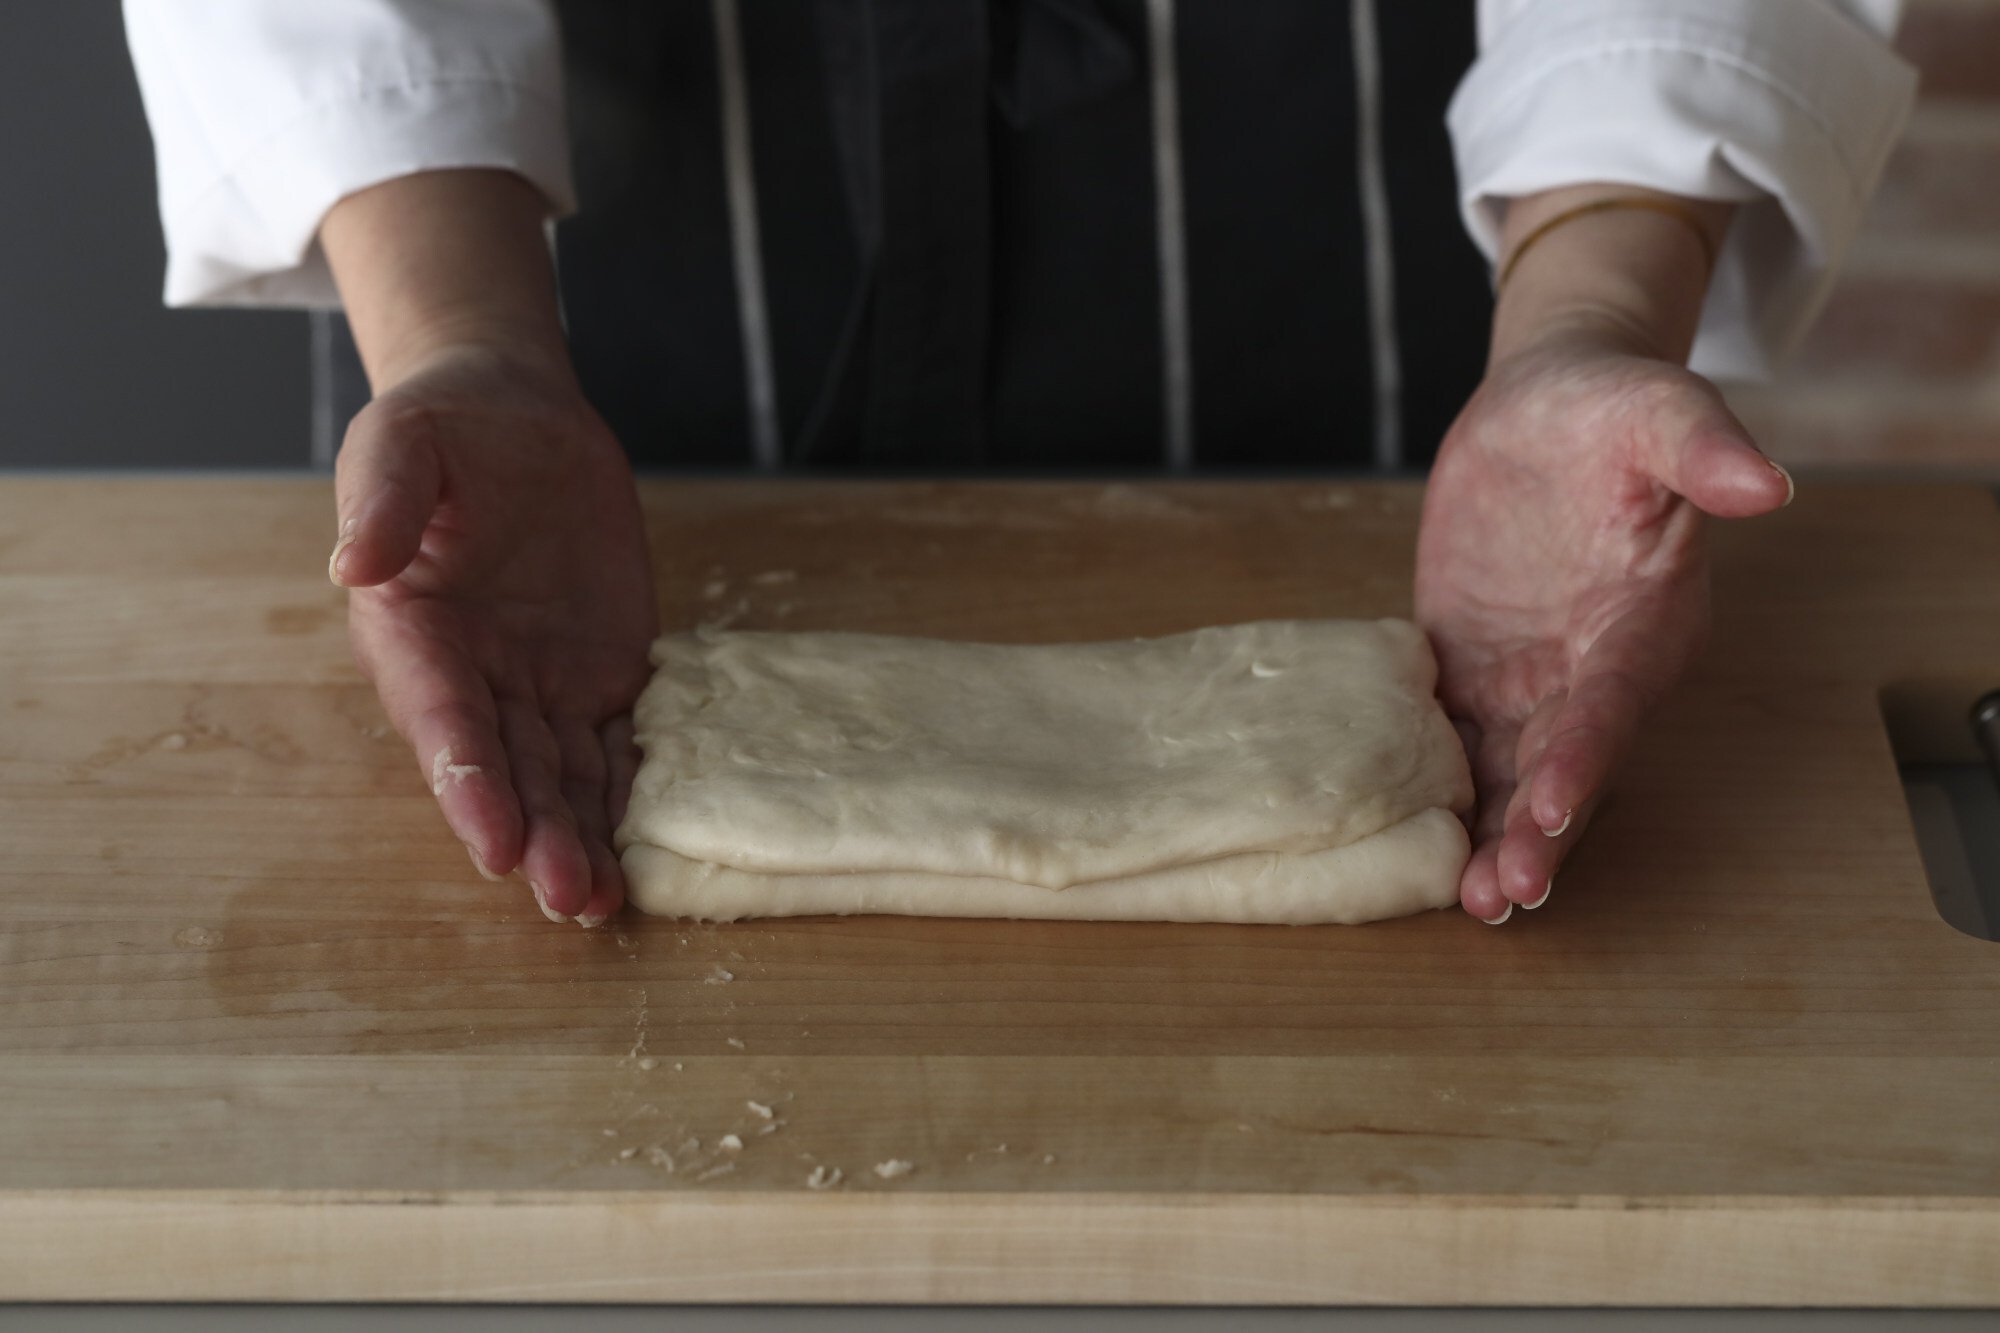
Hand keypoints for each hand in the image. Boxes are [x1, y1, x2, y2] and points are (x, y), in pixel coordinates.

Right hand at [329, 344, 657, 925]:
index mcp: (413, 632)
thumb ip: (381, 497)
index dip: (470, 783)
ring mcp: (540, 684)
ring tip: (602, 902)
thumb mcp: (403, 440)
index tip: (495, 840)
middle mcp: (474, 676)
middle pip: (506, 769)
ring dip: (579, 839)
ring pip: (561, 776)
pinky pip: (617, 747)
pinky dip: (629, 799)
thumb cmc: (446, 427)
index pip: (443, 720)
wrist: (517, 419)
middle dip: (534, 835)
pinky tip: (645, 854)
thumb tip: (353, 564)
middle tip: (568, 896)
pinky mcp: (601, 676)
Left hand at [1415, 322, 1790, 922]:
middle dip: (1540, 831)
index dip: (1584, 753)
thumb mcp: (1656, 405)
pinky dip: (1440, 792)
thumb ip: (1703, 445)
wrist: (1544, 408)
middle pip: (1567, 761)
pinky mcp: (1472, 669)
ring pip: (1513, 772)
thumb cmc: (1609, 405)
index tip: (1552, 804)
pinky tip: (1416, 844)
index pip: (1613, 698)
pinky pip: (1455, 740)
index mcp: (1645, 617)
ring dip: (1494, 836)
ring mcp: (1531, 676)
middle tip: (1504, 894)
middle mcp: (1594, 665)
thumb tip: (1768, 481)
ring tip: (1470, 902)